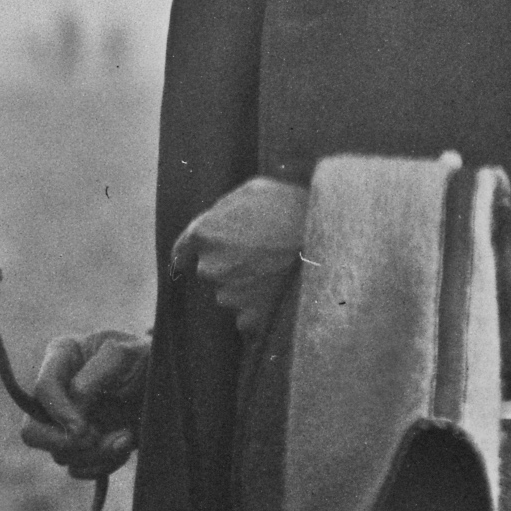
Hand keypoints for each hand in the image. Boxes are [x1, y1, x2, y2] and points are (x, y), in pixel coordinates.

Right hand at [25, 329, 148, 478]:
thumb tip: (73, 414)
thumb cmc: (145, 359)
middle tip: (94, 437)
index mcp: (61, 358)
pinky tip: (124, 445)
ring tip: (126, 436)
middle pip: (32, 431)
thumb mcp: (122, 355)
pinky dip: (103, 464)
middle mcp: (57, 392)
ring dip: (96, 452)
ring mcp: (66, 423)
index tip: (83, 427)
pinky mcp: (82, 445)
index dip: (59, 411)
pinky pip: (78, 469)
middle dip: (64, 442)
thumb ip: (91, 378)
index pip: (43, 390)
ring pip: (60, 455)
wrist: (168, 385)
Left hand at [168, 176, 309, 333]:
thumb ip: (226, 207)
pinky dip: (262, 309)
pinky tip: (282, 294)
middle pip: (212, 272)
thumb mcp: (256, 190)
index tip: (185, 262)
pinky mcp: (249, 319)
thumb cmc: (293, 210)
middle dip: (231, 266)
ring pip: (232, 294)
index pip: (182, 250)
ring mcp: (229, 296)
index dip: (187, 255)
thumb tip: (212, 219)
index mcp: (205, 234)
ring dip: (248, 287)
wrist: (328, 246)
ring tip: (280, 271)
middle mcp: (210, 268)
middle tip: (264, 255)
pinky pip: (249, 317)